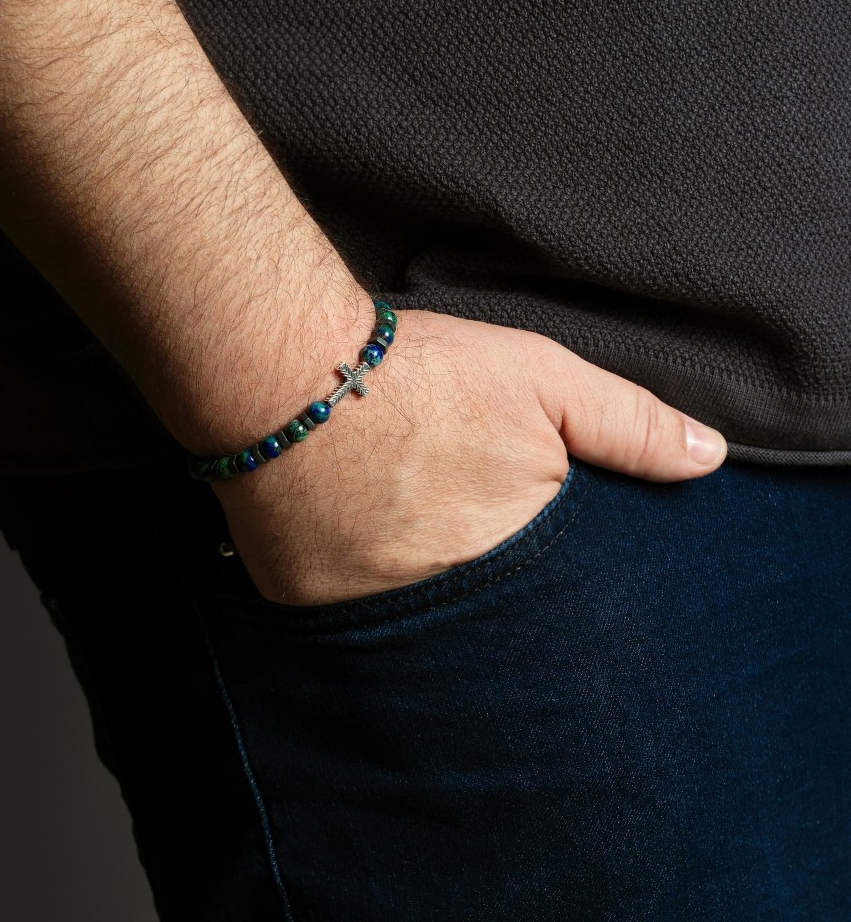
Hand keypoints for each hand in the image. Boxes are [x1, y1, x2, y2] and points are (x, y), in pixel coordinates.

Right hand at [213, 310, 727, 604]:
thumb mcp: (540, 380)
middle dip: (487, 583)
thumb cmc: (418, 373)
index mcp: (516, 555)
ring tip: (405, 527)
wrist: (287, 371)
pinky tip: (357, 537)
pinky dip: (364, 588)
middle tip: (455, 526)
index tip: (524, 540)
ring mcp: (372, 614)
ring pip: (421, 624)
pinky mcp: (309, 608)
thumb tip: (709, 461)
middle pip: (491, 619)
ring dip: (423, 589)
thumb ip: (627, 424)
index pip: (560, 600)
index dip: (548, 571)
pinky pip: (353, 617)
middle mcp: (446, 603)